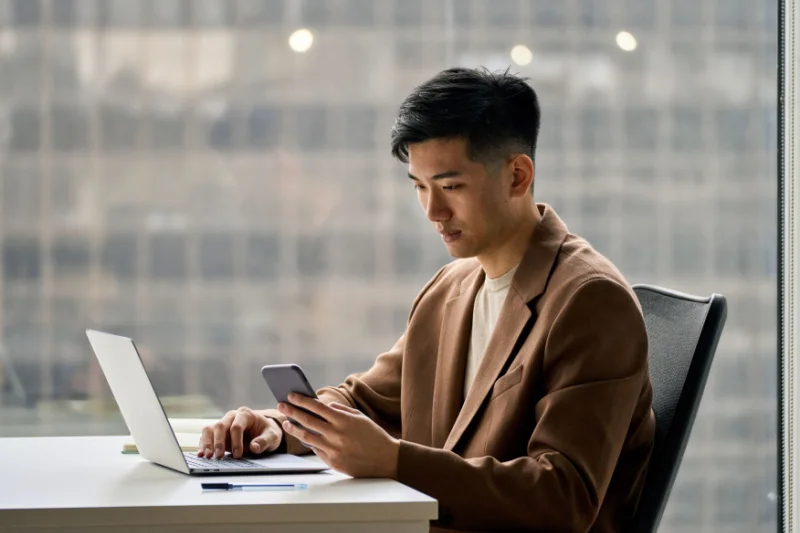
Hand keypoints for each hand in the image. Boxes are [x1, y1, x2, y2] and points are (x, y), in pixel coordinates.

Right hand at [198, 407, 282, 458]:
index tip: (238, 454)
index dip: (236, 441)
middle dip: (219, 441)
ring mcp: (223, 424)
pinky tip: (201, 454)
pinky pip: (206, 436)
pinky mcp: (217, 433)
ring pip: (210, 429)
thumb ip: (264, 441)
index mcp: (245, 414)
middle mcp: (232, 417)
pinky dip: (203, 445)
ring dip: (207, 442)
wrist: (264, 431)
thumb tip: (254, 447)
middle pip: (220, 426)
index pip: (237, 426)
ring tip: (208, 455)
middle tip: (219, 456)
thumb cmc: (268, 432)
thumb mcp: (272, 436)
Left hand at [278, 394, 399, 478]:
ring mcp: (334, 449)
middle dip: (292, 411)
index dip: (302, 400)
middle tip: (281, 406)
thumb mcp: (360, 418)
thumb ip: (341, 410)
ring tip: (287, 423)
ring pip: (307, 437)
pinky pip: (317, 450)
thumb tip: (325, 406)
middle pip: (308, 420)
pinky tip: (304, 438)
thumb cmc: (374, 436)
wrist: (386, 459)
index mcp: (343, 420)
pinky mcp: (333, 462)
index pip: (317, 407)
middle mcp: (336, 434)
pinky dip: (310, 443)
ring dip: (295, 429)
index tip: (291, 395)